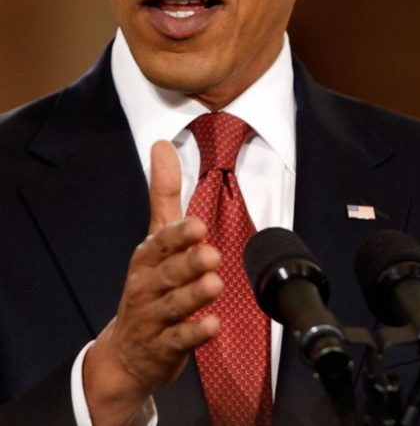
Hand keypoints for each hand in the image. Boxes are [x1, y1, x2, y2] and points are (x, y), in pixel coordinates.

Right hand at [83, 141, 222, 425]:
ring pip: (174, 306)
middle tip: (211, 255)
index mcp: (147, 257)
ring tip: (215, 285)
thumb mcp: (155, 237)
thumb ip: (163, 193)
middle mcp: (147, 286)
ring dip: (194, 296)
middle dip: (188, 264)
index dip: (178, 235)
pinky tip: (213, 325)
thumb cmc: (149, 283)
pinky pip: (179, 340)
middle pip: (168, 274)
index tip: (197, 226)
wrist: (127, 351)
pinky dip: (195, 334)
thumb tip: (162, 144)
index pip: (161, 243)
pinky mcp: (164, 347)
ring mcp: (153, 318)